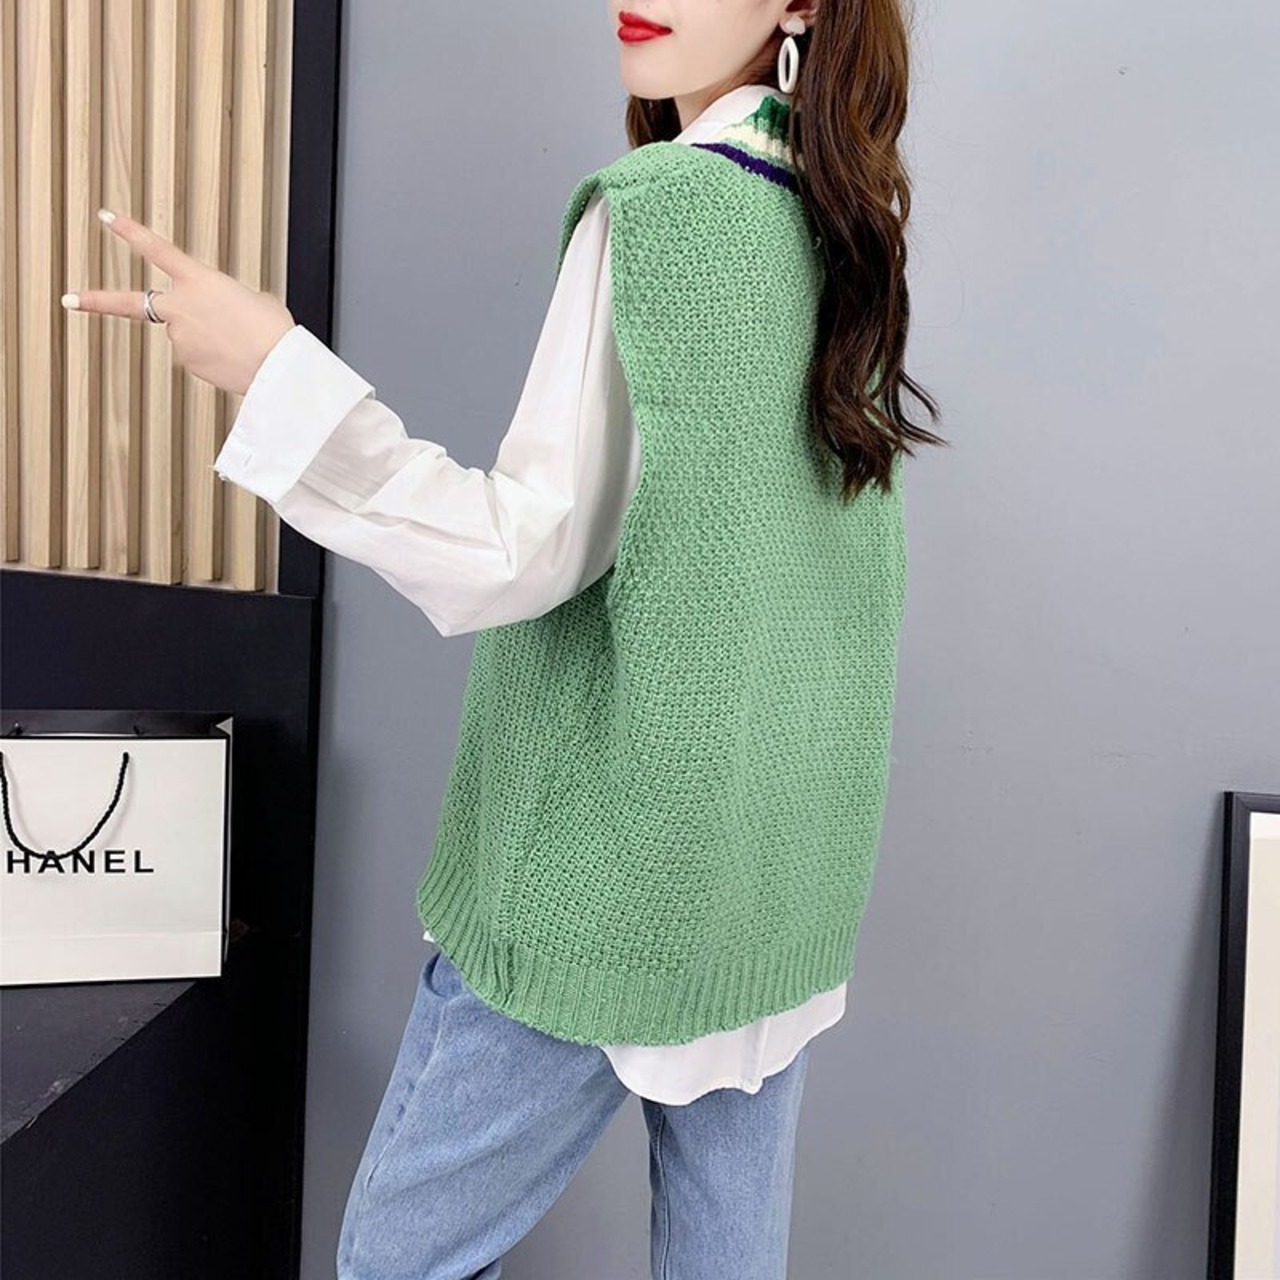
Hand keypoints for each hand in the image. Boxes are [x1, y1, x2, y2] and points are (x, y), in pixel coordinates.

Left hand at [61, 208, 295, 397]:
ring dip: (207, 337)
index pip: (156, 248)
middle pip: (129, 303)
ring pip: (186, 334)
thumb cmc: (271, 332)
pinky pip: (199, 356)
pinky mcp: (188, 363)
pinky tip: (235, 357)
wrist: (277, 366)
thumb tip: (222, 316)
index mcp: (198, 279)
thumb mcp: (256, 300)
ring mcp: (179, 337)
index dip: (129, 231)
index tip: (107, 218)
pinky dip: (215, 357)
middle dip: (96, 301)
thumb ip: (230, 300)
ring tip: (237, 341)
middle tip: (69, 299)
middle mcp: (180, 306)